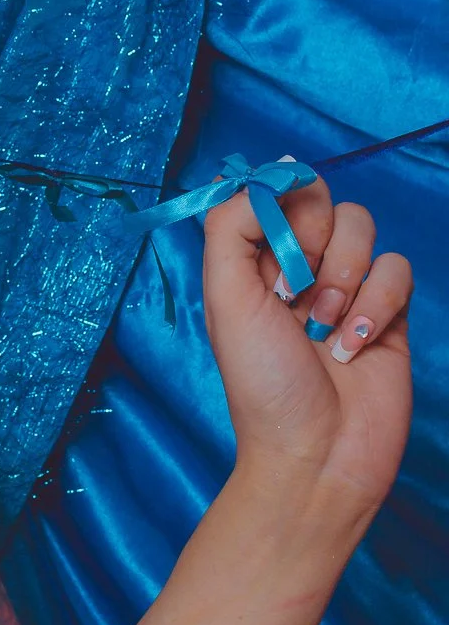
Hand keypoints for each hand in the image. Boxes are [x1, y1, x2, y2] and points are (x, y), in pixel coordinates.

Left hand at [202, 167, 413, 524]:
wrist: (318, 455)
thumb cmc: (262, 382)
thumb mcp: (225, 298)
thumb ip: (231, 227)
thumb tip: (269, 169)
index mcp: (249, 261)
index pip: (274, 192)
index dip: (281, 207)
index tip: (275, 247)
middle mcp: (296, 268)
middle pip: (324, 202)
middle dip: (314, 244)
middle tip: (294, 297)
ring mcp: (344, 288)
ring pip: (364, 231)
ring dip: (344, 278)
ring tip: (323, 327)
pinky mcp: (388, 314)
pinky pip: (398, 270)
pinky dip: (377, 305)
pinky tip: (354, 346)